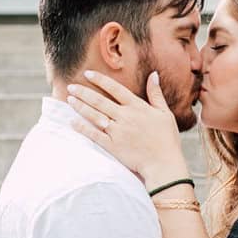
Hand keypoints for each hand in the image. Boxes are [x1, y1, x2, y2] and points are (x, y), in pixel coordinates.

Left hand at [67, 70, 188, 185]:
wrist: (164, 164)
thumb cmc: (167, 139)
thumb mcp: (165, 113)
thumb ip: (156, 94)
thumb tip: (153, 74)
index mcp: (137, 107)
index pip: (115, 89)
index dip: (100, 80)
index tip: (88, 74)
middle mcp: (125, 117)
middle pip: (100, 101)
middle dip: (83, 92)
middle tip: (71, 86)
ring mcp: (118, 132)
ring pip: (95, 116)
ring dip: (80, 107)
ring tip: (69, 99)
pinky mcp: (113, 146)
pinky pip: (94, 135)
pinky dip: (82, 128)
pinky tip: (73, 122)